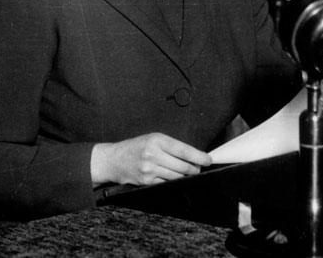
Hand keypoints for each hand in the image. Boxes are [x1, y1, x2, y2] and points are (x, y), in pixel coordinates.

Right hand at [91, 133, 211, 186]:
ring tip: (187, 172)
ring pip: (177, 177)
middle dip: (195, 169)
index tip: (208, 160)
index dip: (199, 157)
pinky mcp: (147, 181)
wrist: (113, 160)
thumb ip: (171, 146)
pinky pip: (167, 184)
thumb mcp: (152, 139)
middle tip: (199, 168)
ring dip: (185, 176)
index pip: (184, 150)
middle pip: (183, 166)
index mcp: (157, 140)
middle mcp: (153, 154)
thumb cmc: (135, 147)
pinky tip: (174, 178)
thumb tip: (193, 156)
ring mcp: (149, 169)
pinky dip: (173, 182)